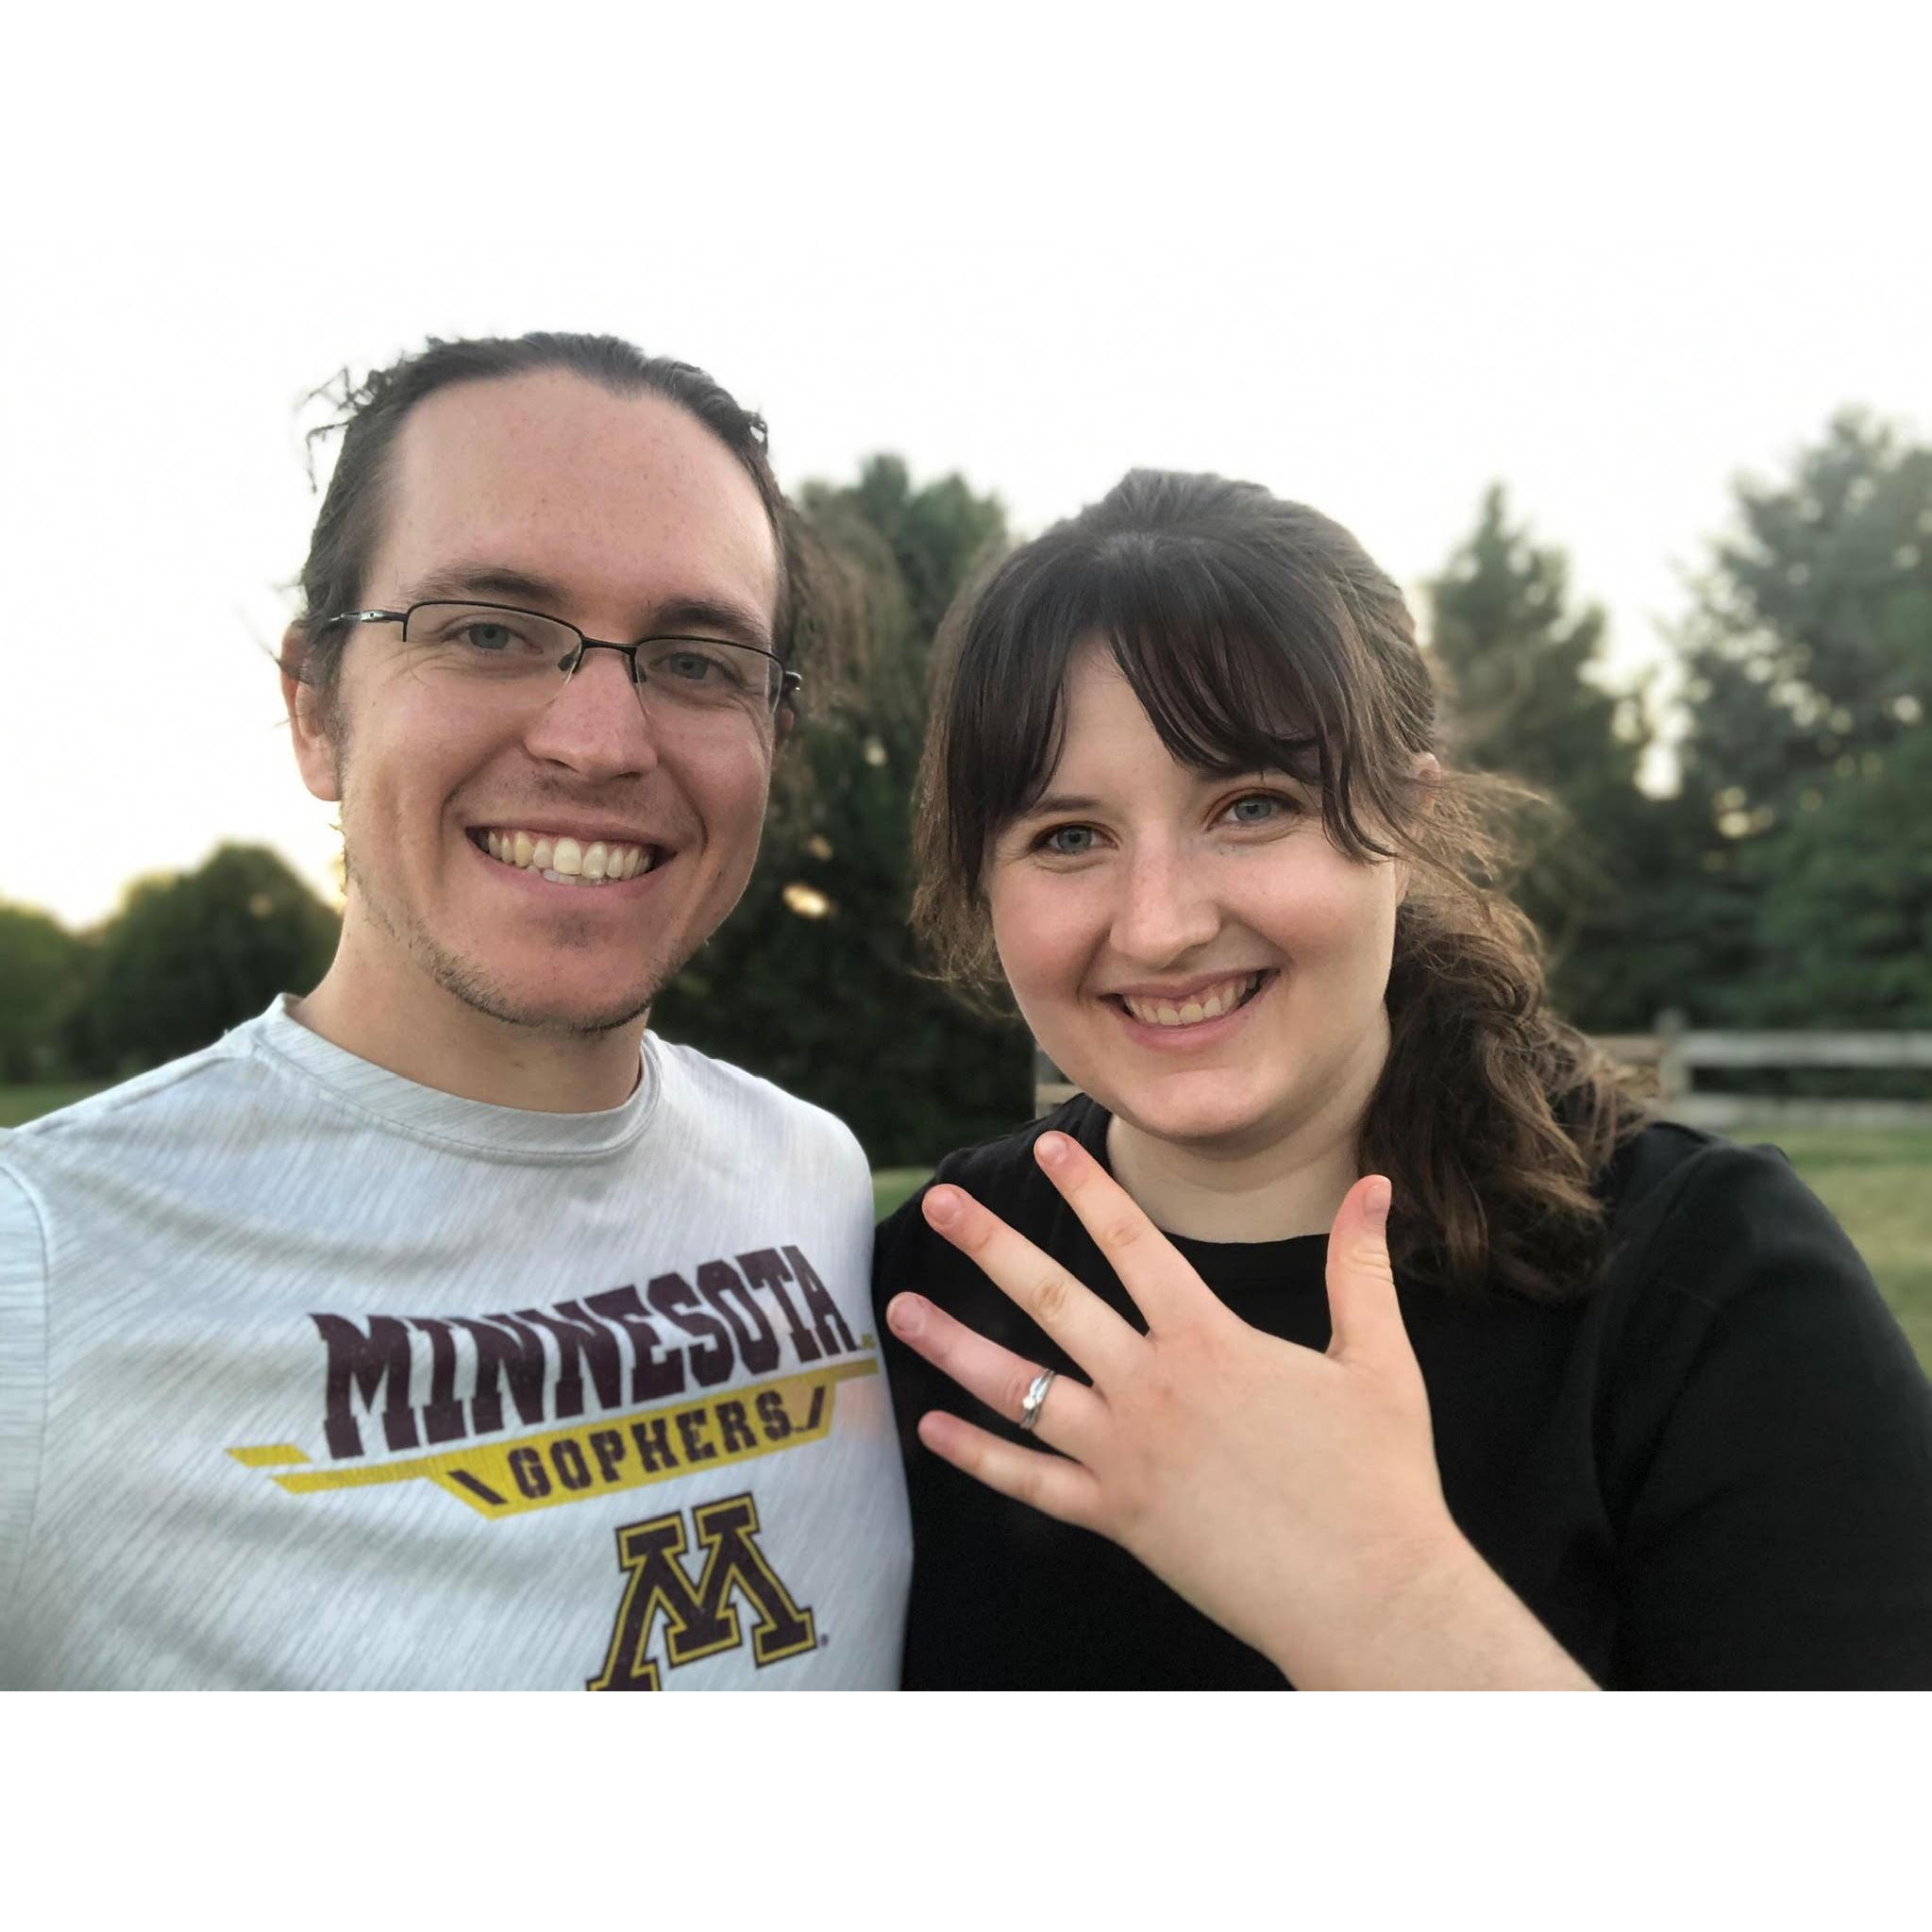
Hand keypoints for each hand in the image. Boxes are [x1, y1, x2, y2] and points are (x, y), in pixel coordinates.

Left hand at [885, 1132, 1495, 1686]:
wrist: (1368, 1595)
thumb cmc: (1380, 1479)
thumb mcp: (1380, 1359)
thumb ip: (1361, 1266)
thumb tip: (1378, 1185)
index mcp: (1210, 1341)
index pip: (1133, 1244)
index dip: (1089, 1189)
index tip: (1047, 1143)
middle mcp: (1152, 1388)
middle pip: (1053, 1301)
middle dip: (990, 1244)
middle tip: (937, 1202)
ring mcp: (1125, 1456)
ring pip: (1017, 1390)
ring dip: (953, 1345)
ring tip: (899, 1308)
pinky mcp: (1117, 1518)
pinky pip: (1030, 1483)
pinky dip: (977, 1456)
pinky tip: (932, 1426)